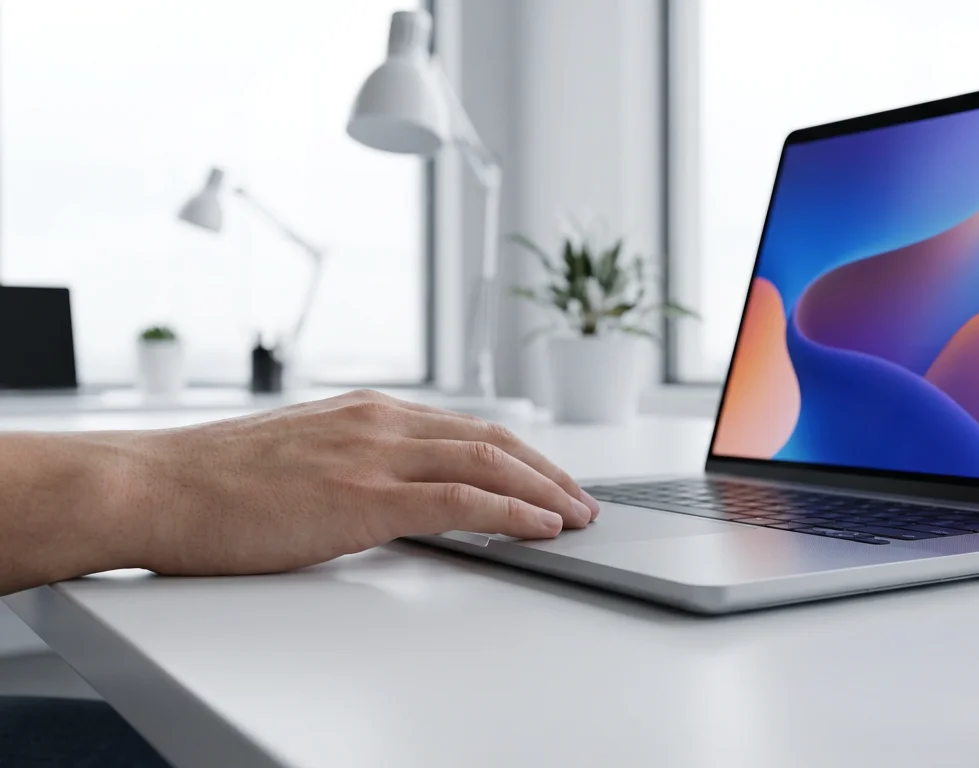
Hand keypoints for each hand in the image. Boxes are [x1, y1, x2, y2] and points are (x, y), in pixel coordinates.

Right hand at [107, 390, 597, 576]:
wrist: (151, 486)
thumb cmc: (209, 482)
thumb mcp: (297, 458)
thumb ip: (350, 466)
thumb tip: (387, 495)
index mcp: (364, 412)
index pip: (463, 428)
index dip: (516, 453)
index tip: (545, 476)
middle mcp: (378, 422)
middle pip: (490, 439)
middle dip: (545, 470)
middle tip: (581, 498)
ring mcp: (373, 455)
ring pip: (487, 463)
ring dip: (544, 490)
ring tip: (578, 515)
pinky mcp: (363, 496)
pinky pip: (460, 500)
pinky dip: (511, 511)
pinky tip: (541, 526)